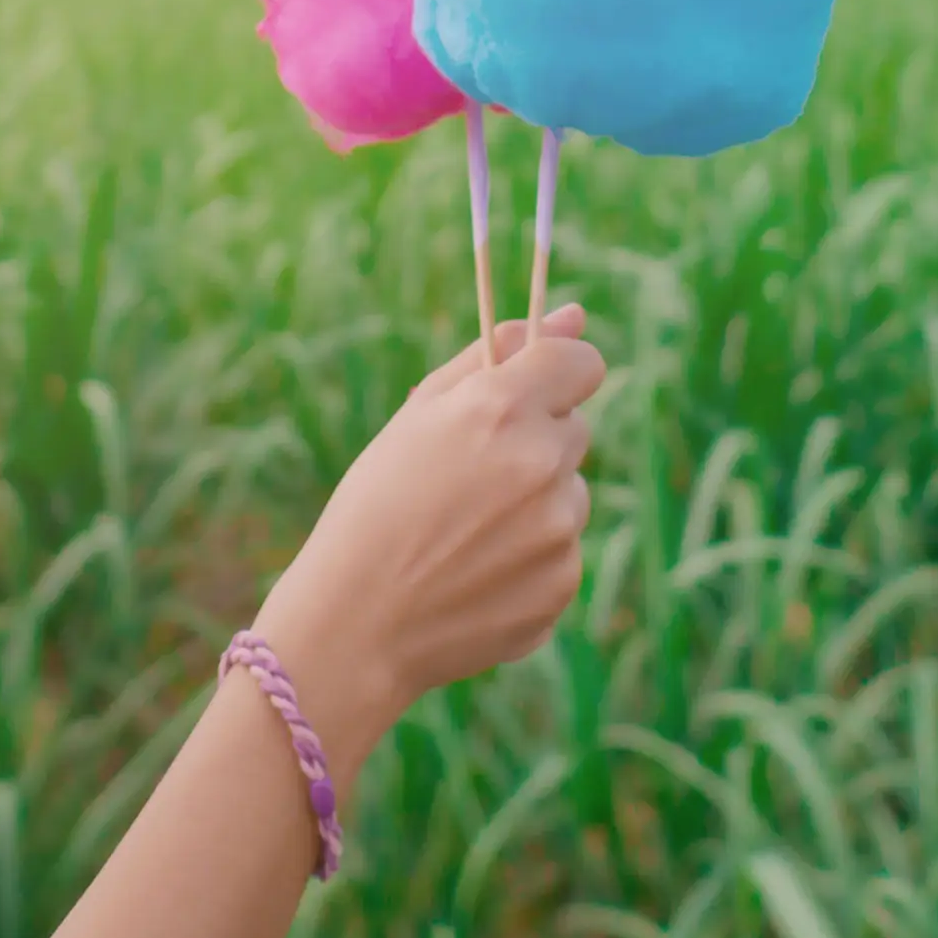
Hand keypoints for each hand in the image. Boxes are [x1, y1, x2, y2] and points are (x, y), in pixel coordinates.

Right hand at [253, 306, 603, 769]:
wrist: (355, 622)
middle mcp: (541, 463)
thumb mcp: (421, 414)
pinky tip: (477, 573)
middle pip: (573, 429)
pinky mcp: (563, 583)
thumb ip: (499, 355)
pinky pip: (563, 550)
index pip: (581, 364)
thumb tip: (575, 315)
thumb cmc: (377, 503)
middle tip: (472, 475)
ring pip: (570, 493)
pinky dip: (531, 557)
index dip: (560, 373)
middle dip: (535, 440)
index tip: (541, 388)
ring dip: (536, 501)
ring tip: (467, 531)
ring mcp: (559, 530)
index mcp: (503, 408)